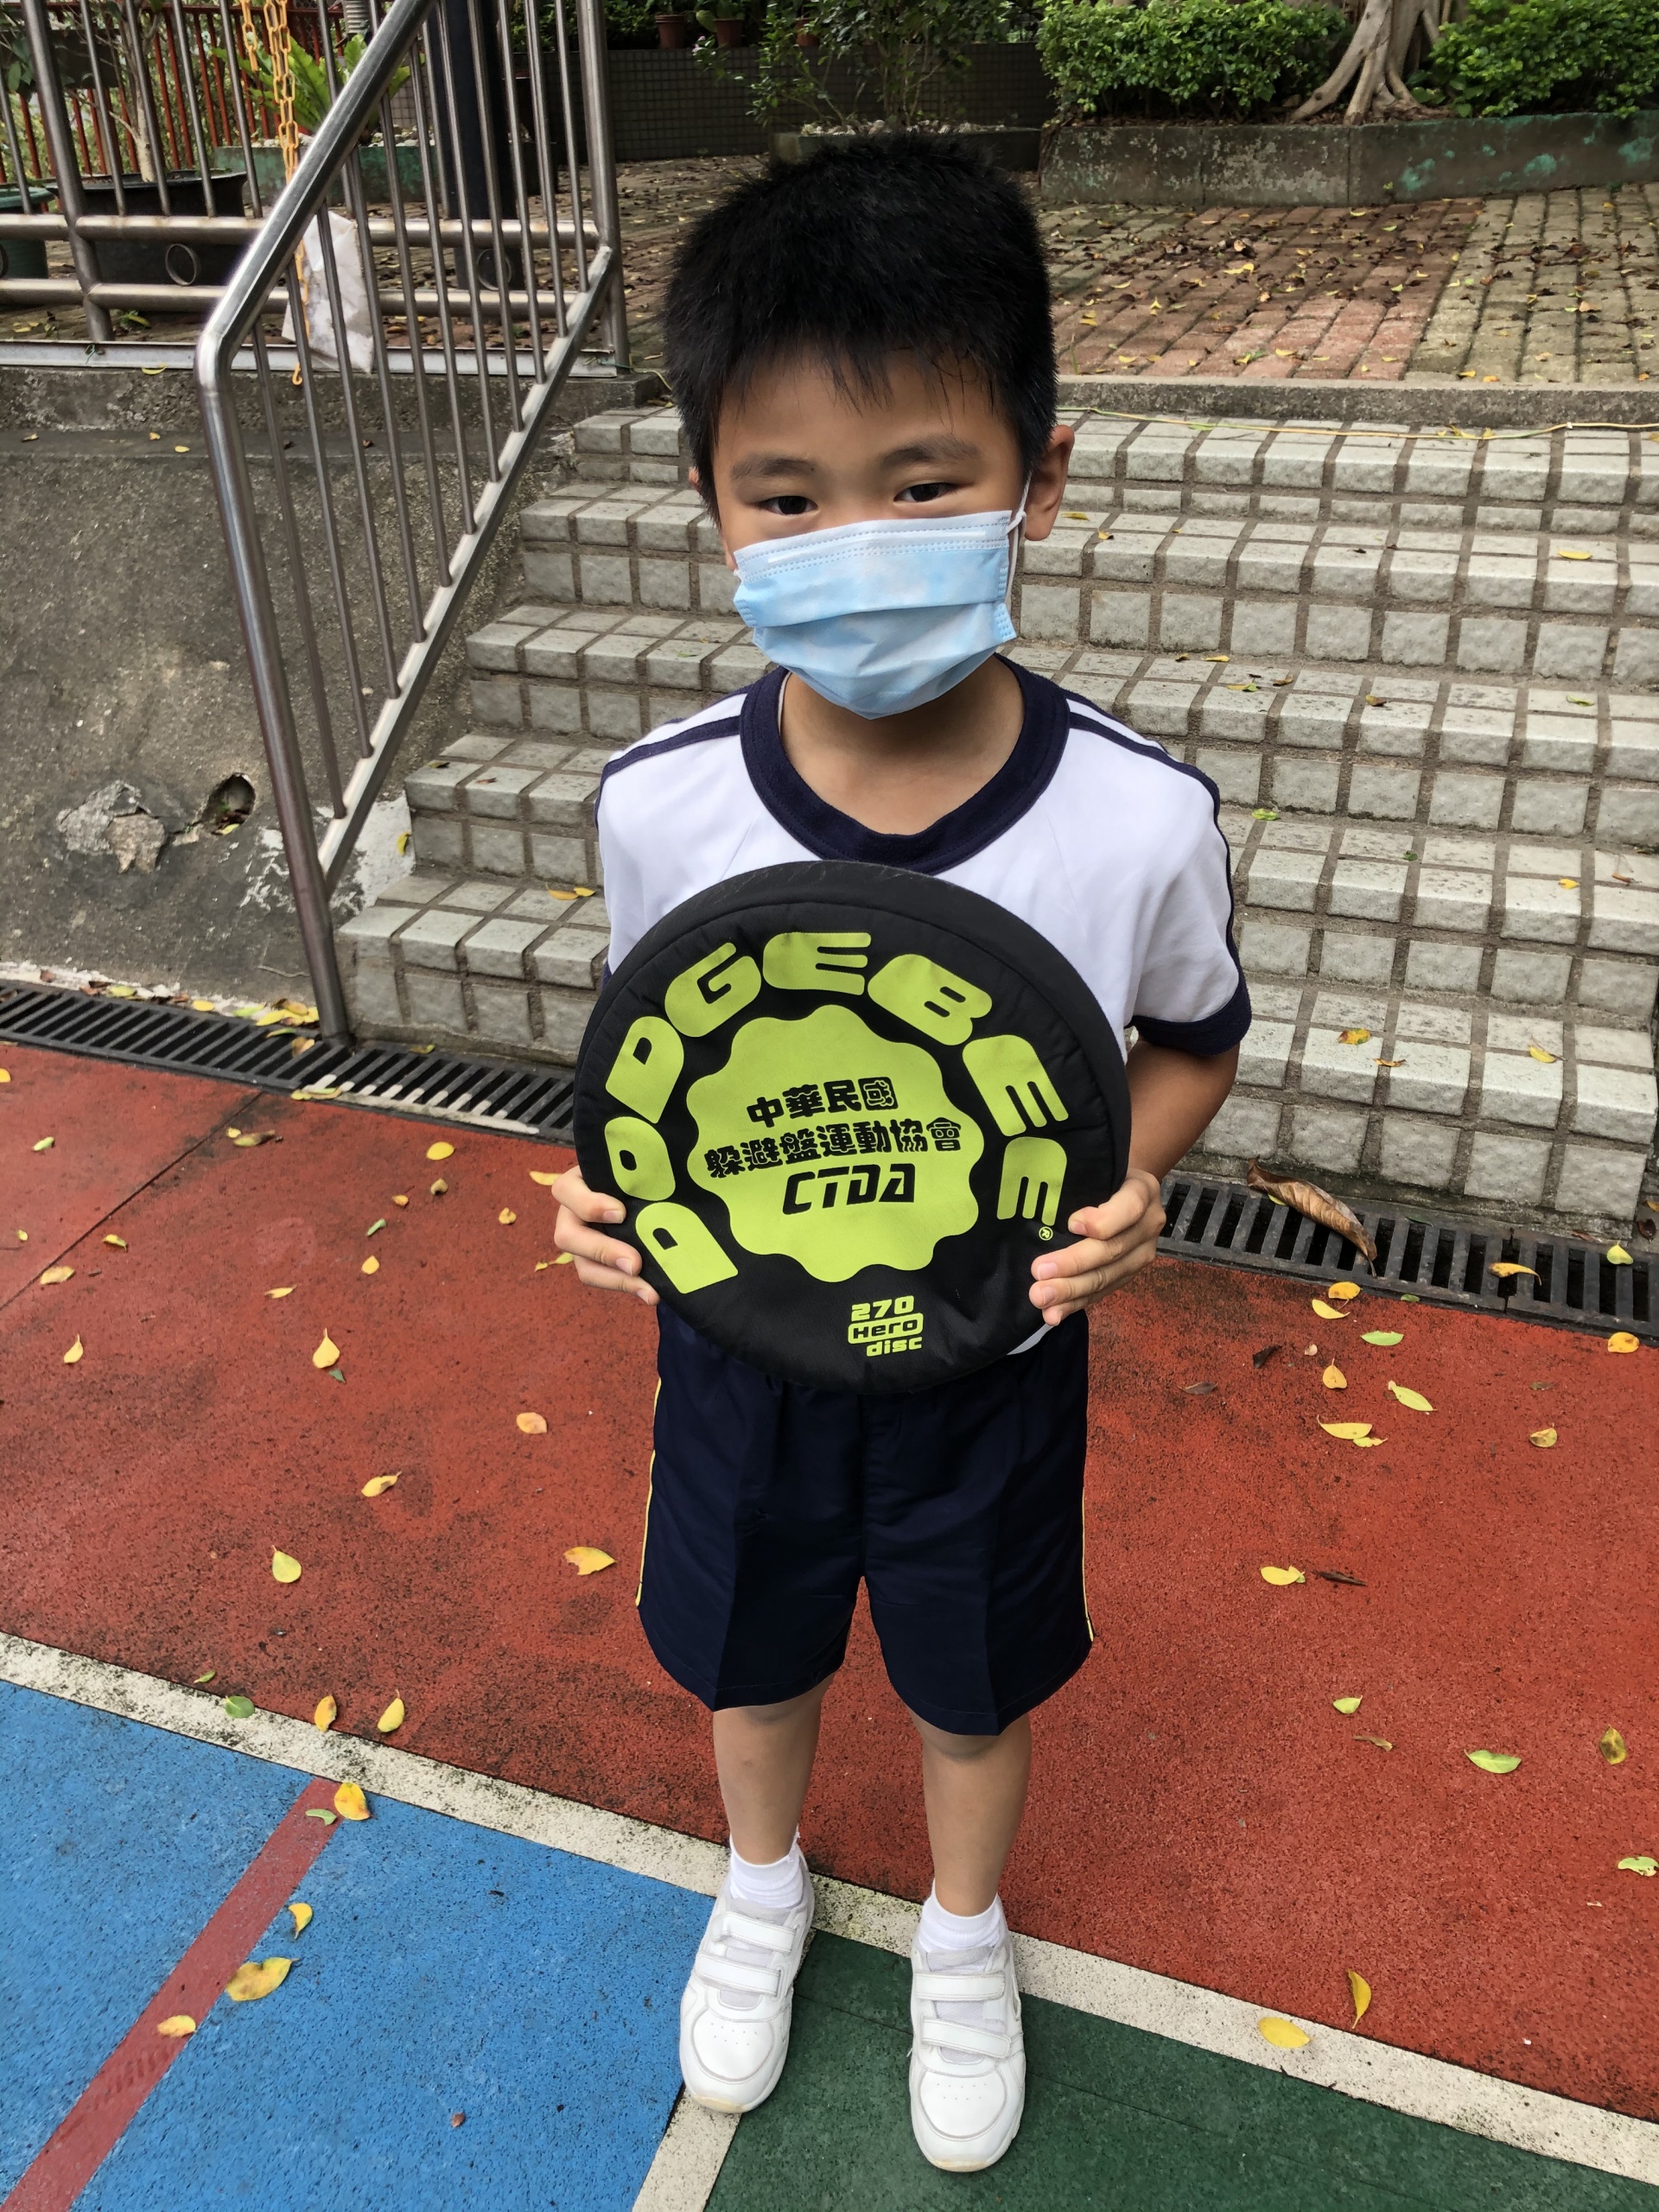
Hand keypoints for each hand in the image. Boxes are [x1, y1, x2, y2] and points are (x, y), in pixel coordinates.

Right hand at [551, 1164, 658, 1306]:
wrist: (649, 1190)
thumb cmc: (639, 1171)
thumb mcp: (634, 1166)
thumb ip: (638, 1171)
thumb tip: (660, 1177)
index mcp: (576, 1184)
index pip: (565, 1191)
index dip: (589, 1205)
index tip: (621, 1213)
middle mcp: (572, 1216)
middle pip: (568, 1237)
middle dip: (603, 1252)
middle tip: (635, 1264)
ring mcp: (583, 1243)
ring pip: (585, 1268)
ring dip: (617, 1281)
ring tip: (649, 1291)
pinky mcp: (598, 1264)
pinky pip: (606, 1280)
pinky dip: (630, 1287)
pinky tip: (653, 1293)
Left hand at [1028, 1168, 1164, 1324]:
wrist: (1119, 1187)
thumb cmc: (1099, 1173)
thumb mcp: (1097, 1166)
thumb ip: (1081, 1179)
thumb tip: (1041, 1196)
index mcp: (1143, 1191)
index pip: (1128, 1208)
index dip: (1102, 1220)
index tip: (1071, 1223)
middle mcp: (1149, 1224)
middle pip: (1111, 1250)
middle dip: (1073, 1264)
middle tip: (1039, 1272)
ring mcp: (1142, 1253)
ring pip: (1106, 1277)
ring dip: (1071, 1291)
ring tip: (1041, 1298)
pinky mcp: (1128, 1275)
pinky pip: (1102, 1292)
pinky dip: (1075, 1304)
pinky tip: (1053, 1314)